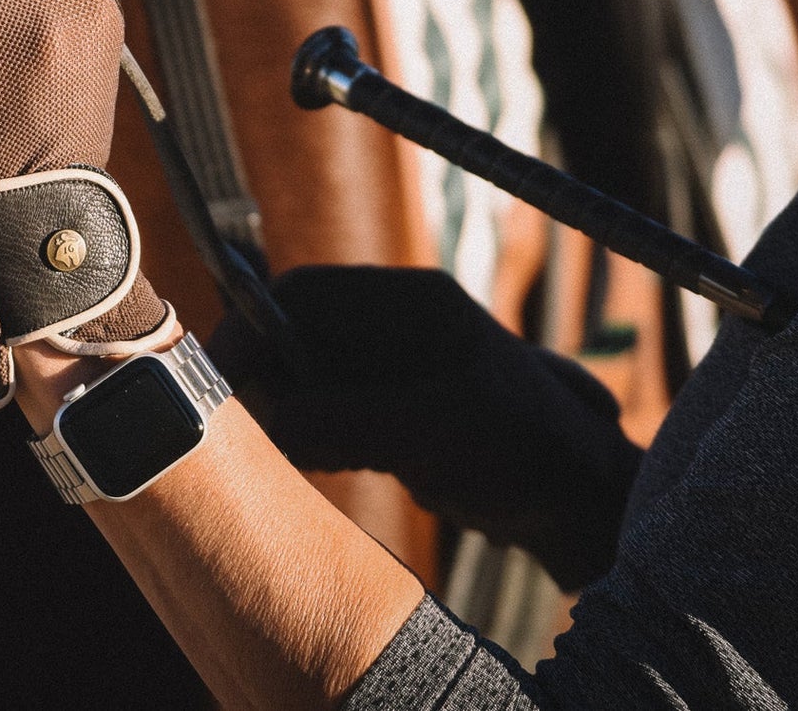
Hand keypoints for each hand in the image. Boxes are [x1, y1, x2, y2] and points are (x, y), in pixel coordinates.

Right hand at [210, 265, 640, 590]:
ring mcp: (388, 370)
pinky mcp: (383, 412)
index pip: (303, 293)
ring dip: (293, 417)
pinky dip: (312, 440)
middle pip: (294, 335)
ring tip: (326, 455)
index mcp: (410, 300)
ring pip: (302, 380)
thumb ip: (348, 422)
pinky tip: (341, 466)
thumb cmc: (529, 448)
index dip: (252, 330)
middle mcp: (392, 325)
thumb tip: (268, 424)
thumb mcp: (436, 431)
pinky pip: (321, 415)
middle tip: (263, 434)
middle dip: (271, 381)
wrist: (579, 503)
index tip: (218, 382)